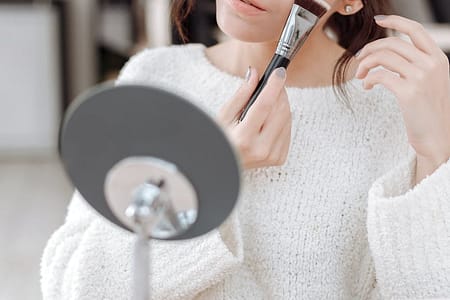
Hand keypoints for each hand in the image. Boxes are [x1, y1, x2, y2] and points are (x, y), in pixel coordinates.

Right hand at [216, 67, 291, 169]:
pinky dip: (282, 119)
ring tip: (269, 100)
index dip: (274, 85)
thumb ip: (241, 94)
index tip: (279, 72)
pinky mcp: (279, 158)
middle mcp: (260, 149)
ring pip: (287, 119)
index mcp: (244, 138)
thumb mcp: (224, 116)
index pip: (265, 105)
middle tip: (273, 82)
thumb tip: (254, 74)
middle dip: (279, 92)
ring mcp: (272, 155)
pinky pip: (288, 130)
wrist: (222, 165)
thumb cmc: (220, 140)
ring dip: (282, 104)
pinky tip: (271, 118)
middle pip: (280, 111)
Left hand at [355, 14, 449, 165]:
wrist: (438, 137)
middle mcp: (431, 64)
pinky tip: (368, 86)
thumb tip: (389, 53)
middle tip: (359, 59)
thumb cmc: (429, 111)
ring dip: (365, 64)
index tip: (378, 21)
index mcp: (438, 58)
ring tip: (360, 75)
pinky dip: (369, 79)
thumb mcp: (431, 81)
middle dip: (370, 48)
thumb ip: (417, 65)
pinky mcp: (409, 92)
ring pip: (384, 57)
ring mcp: (421, 77)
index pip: (416, 30)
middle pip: (393, 43)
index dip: (395, 21)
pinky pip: (380, 76)